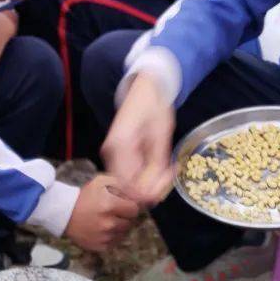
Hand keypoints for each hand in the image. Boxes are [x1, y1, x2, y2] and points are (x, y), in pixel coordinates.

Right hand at [64, 174, 139, 251]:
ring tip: (106, 220)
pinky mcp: (99, 247)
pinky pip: (114, 242)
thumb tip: (139, 194)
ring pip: (122, 234)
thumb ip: (122, 184)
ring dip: (118, 227)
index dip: (129, 206)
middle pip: (129, 223)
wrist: (64, 213)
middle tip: (112, 213)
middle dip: (124, 217)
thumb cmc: (85, 196)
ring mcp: (104, 237)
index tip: (122, 205)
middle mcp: (108, 223)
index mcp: (110, 205)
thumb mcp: (101, 182)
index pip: (134, 210)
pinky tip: (101, 229)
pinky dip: (110, 237)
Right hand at [100, 73, 175, 205]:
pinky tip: (158, 166)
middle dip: (150, 188)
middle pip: (127, 187)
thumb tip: (157, 191)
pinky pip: (128, 174)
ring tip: (166, 169)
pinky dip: (144, 176)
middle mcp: (110, 153)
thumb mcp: (162, 134)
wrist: (143, 88)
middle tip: (170, 174)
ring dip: (148, 183)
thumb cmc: (153, 105)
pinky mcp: (115, 154)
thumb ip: (158, 164)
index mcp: (120, 147)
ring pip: (128, 183)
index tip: (168, 179)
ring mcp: (111, 154)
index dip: (150, 192)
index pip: (130, 185)